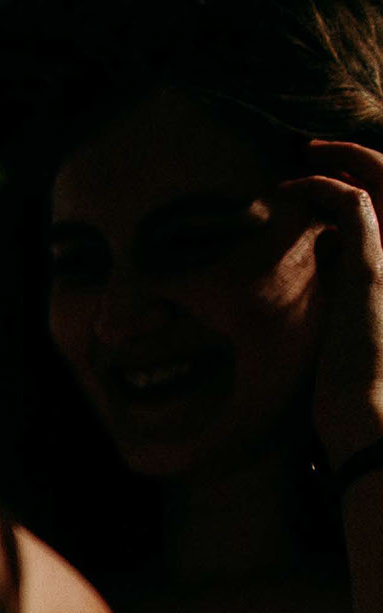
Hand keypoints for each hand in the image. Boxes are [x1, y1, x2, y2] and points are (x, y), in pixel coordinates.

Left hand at [285, 141, 382, 465]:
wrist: (368, 413)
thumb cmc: (354, 382)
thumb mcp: (348, 322)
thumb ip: (343, 284)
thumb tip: (322, 255)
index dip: (363, 180)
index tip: (323, 177)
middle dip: (359, 155)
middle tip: (313, 149)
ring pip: (381, 181)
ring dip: (342, 160)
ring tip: (304, 156)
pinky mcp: (371, 267)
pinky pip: (353, 204)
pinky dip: (323, 187)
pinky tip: (289, 189)